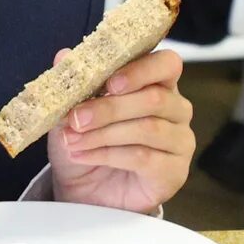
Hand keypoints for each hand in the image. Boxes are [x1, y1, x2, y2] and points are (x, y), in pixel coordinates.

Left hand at [44, 49, 193, 212]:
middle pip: (154, 99)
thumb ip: (74, 82)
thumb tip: (63, 56)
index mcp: (157, 83)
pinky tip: (83, 155)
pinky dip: (107, 155)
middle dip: (109, 108)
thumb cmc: (87, 141)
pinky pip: (143, 157)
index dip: (141, 70)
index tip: (109, 83)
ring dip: (103, 134)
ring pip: (148, 129)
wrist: (85, 188)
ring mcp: (179, 141)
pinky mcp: (174, 171)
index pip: (166, 64)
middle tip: (76, 118)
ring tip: (73, 140)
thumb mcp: (71, 110)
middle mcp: (176, 109)